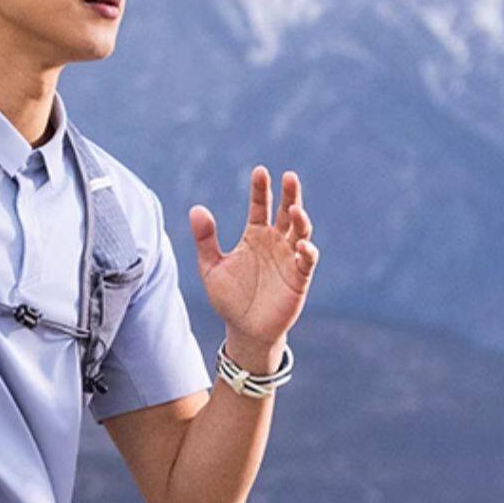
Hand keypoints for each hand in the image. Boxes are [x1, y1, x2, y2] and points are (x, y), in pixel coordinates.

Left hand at [186, 167, 318, 358]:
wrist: (244, 331)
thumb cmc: (230, 299)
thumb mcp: (211, 268)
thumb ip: (205, 240)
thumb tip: (196, 209)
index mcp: (255, 235)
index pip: (260, 205)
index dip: (260, 189)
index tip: (259, 172)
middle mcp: (275, 242)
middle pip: (286, 210)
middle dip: (289, 193)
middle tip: (288, 176)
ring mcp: (289, 258)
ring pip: (301, 230)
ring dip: (300, 218)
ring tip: (295, 208)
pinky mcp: (299, 278)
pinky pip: (308, 260)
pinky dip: (308, 251)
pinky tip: (302, 244)